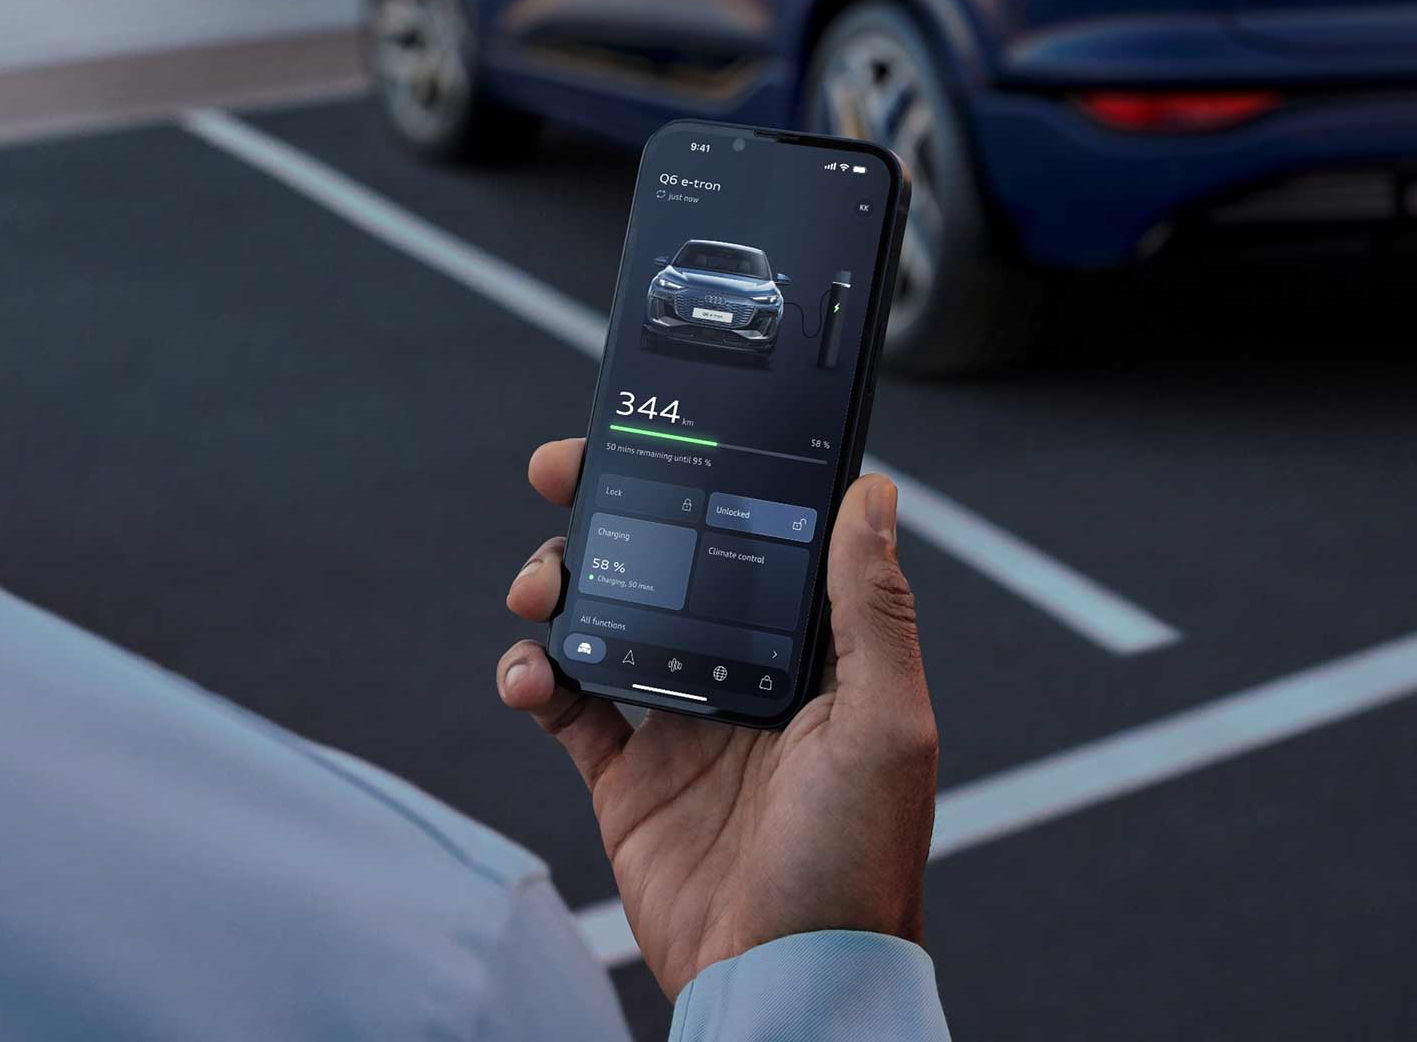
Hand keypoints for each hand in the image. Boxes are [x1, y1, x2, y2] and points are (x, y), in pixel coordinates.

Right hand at [498, 438, 938, 1000]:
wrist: (782, 986)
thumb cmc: (857, 866)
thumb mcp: (887, 724)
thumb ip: (872, 607)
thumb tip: (873, 491)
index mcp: (804, 647)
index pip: (746, 530)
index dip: (698, 474)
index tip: (651, 430)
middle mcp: (737, 665)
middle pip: (662, 555)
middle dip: (606, 505)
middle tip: (561, 472)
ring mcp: (676, 716)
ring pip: (603, 610)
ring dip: (559, 583)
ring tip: (540, 592)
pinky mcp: (624, 772)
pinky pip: (563, 699)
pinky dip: (532, 672)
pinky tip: (529, 672)